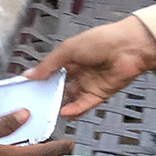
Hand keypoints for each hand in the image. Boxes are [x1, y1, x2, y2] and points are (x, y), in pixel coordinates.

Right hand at [26, 16, 155, 117]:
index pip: (51, 73)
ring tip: (46, 114)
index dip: (39, 81)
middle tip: (34, 107)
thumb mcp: (68, 50)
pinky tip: (64, 114)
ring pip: (71, 99)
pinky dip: (75, 110)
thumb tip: (28, 75)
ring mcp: (89, 84)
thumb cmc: (99, 41)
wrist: (129, 47)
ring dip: (60, 106)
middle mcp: (78, 72)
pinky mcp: (100, 94)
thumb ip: (49, 64)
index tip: (26, 91)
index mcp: (70, 58)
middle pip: (60, 88)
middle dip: (48, 97)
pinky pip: (85, 105)